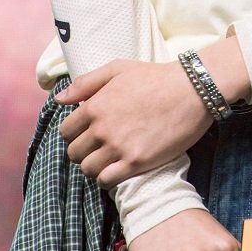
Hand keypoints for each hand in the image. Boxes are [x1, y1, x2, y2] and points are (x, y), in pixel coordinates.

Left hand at [57, 59, 211, 187]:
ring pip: (88, 169)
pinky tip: (118, 169)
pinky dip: (108, 178)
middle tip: (99, 147)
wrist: (192, 90)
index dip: (75, 133)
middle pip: (74, 153)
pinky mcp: (136, 162)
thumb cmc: (156, 77)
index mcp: (94, 106)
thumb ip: (86, 83)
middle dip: (84, 151)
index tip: (88, 133)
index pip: (66, 131)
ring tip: (109, 159)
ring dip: (95, 166)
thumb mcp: (118, 69)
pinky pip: (106, 181)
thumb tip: (59, 99)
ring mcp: (118, 147)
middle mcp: (102, 129)